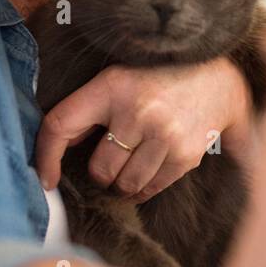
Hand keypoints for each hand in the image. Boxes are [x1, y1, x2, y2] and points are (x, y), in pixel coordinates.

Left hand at [35, 56, 253, 202]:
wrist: (220, 79)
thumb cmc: (159, 79)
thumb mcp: (120, 79)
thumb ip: (89, 109)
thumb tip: (60, 146)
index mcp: (111, 85)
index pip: (60, 124)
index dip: (46, 157)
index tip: (47, 179)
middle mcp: (136, 110)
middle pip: (99, 168)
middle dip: (101, 173)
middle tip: (113, 160)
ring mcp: (163, 134)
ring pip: (125, 184)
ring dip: (124, 183)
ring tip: (132, 165)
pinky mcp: (185, 154)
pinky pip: (151, 188)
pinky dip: (144, 188)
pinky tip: (148, 171)